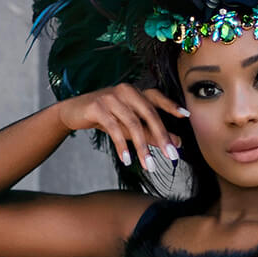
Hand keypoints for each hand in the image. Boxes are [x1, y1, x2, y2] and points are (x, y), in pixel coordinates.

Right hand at [56, 84, 189, 171]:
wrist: (72, 112)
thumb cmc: (105, 117)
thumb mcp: (128, 124)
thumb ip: (151, 132)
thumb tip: (177, 143)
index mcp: (134, 91)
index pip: (156, 97)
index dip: (171, 105)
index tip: (185, 116)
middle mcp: (125, 91)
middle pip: (148, 113)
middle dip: (161, 135)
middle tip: (172, 155)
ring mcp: (110, 97)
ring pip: (132, 123)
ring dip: (142, 147)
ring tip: (150, 165)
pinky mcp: (97, 107)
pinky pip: (114, 128)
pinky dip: (121, 146)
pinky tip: (127, 159)